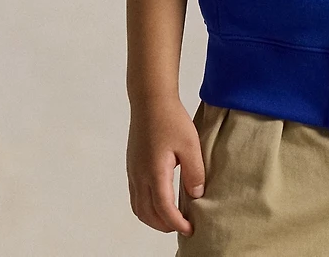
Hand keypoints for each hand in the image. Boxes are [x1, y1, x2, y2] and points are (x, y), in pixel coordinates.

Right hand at [126, 95, 204, 238]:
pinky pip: (135, 196)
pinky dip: (146, 207)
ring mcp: (133, 172)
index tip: (190, 229)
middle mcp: (139, 176)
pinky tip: (159, 201)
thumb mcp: (190, 145)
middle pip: (148, 214)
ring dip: (153, 218)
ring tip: (171, 218)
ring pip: (138, 208)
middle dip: (165, 225)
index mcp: (154, 173)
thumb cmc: (171, 119)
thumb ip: (194, 172)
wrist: (150, 100)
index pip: (164, 209)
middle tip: (183, 226)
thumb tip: (196, 196)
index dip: (177, 223)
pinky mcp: (132, 166)